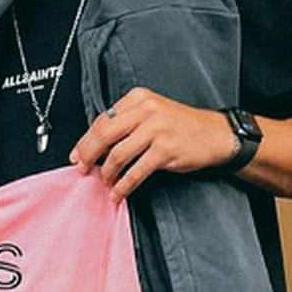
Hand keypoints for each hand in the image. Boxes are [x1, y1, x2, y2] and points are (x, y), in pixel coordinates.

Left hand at [71, 87, 238, 201]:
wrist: (214, 134)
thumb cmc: (181, 126)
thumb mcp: (152, 113)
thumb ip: (126, 122)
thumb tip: (95, 144)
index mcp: (139, 98)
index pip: (103, 119)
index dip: (86, 140)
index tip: (77, 154)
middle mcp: (146, 111)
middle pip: (105, 134)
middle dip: (89, 155)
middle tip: (83, 168)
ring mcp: (156, 130)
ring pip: (118, 154)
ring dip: (107, 172)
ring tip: (105, 181)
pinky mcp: (164, 150)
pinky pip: (135, 171)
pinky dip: (123, 185)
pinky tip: (118, 192)